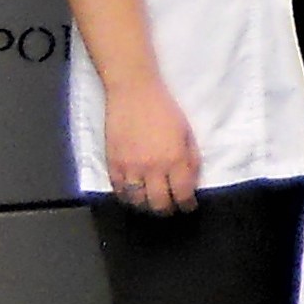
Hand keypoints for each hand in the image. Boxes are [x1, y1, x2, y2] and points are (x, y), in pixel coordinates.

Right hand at [100, 75, 198, 213]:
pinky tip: (133, 194)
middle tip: (170, 208)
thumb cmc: (165, 110)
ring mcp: (130, 167)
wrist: (134, 93)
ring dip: (146, 205)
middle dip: (167, 210)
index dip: (187, 205)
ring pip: (137, 201)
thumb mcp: (188, 133)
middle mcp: (152, 168)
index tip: (188, 206)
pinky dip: (126, 196)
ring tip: (151, 203)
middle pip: (159, 203)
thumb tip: (191, 181)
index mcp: (176, 159)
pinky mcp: (112, 162)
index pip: (182, 194)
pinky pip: (118, 189)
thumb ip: (191, 159)